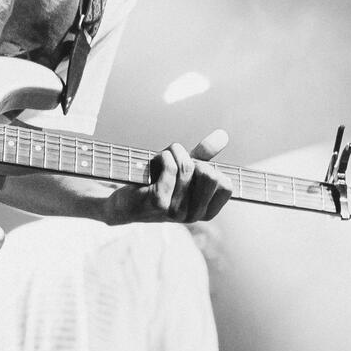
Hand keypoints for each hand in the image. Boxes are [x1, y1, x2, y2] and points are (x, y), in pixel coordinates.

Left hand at [104, 130, 230, 223]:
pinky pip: (170, 166)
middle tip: (176, 162)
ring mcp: (176, 211)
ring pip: (187, 167)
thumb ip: (205, 156)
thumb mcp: (184, 170)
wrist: (124, 202)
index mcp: (205, 212)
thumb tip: (223, 135)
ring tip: (163, 158)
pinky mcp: (159, 202)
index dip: (210, 170)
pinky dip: (163, 156)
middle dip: (192, 160)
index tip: (192, 171)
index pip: (226, 185)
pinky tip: (154, 162)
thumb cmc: (157, 183)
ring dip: (174, 153)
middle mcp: (193, 216)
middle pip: (210, 175)